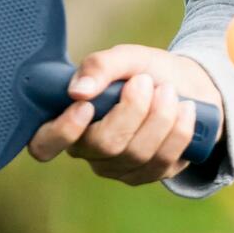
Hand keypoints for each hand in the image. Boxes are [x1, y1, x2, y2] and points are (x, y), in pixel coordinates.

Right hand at [26, 43, 224, 185]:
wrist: (189, 86)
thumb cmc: (146, 72)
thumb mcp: (126, 58)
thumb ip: (100, 66)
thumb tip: (78, 91)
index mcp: (71, 122)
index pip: (44, 145)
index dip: (62, 131)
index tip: (87, 106)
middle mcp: (90, 151)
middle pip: (104, 145)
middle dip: (133, 109)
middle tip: (146, 81)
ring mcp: (120, 167)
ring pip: (138, 153)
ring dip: (161, 115)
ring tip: (169, 90)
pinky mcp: (150, 174)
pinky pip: (164, 160)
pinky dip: (180, 130)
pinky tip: (186, 109)